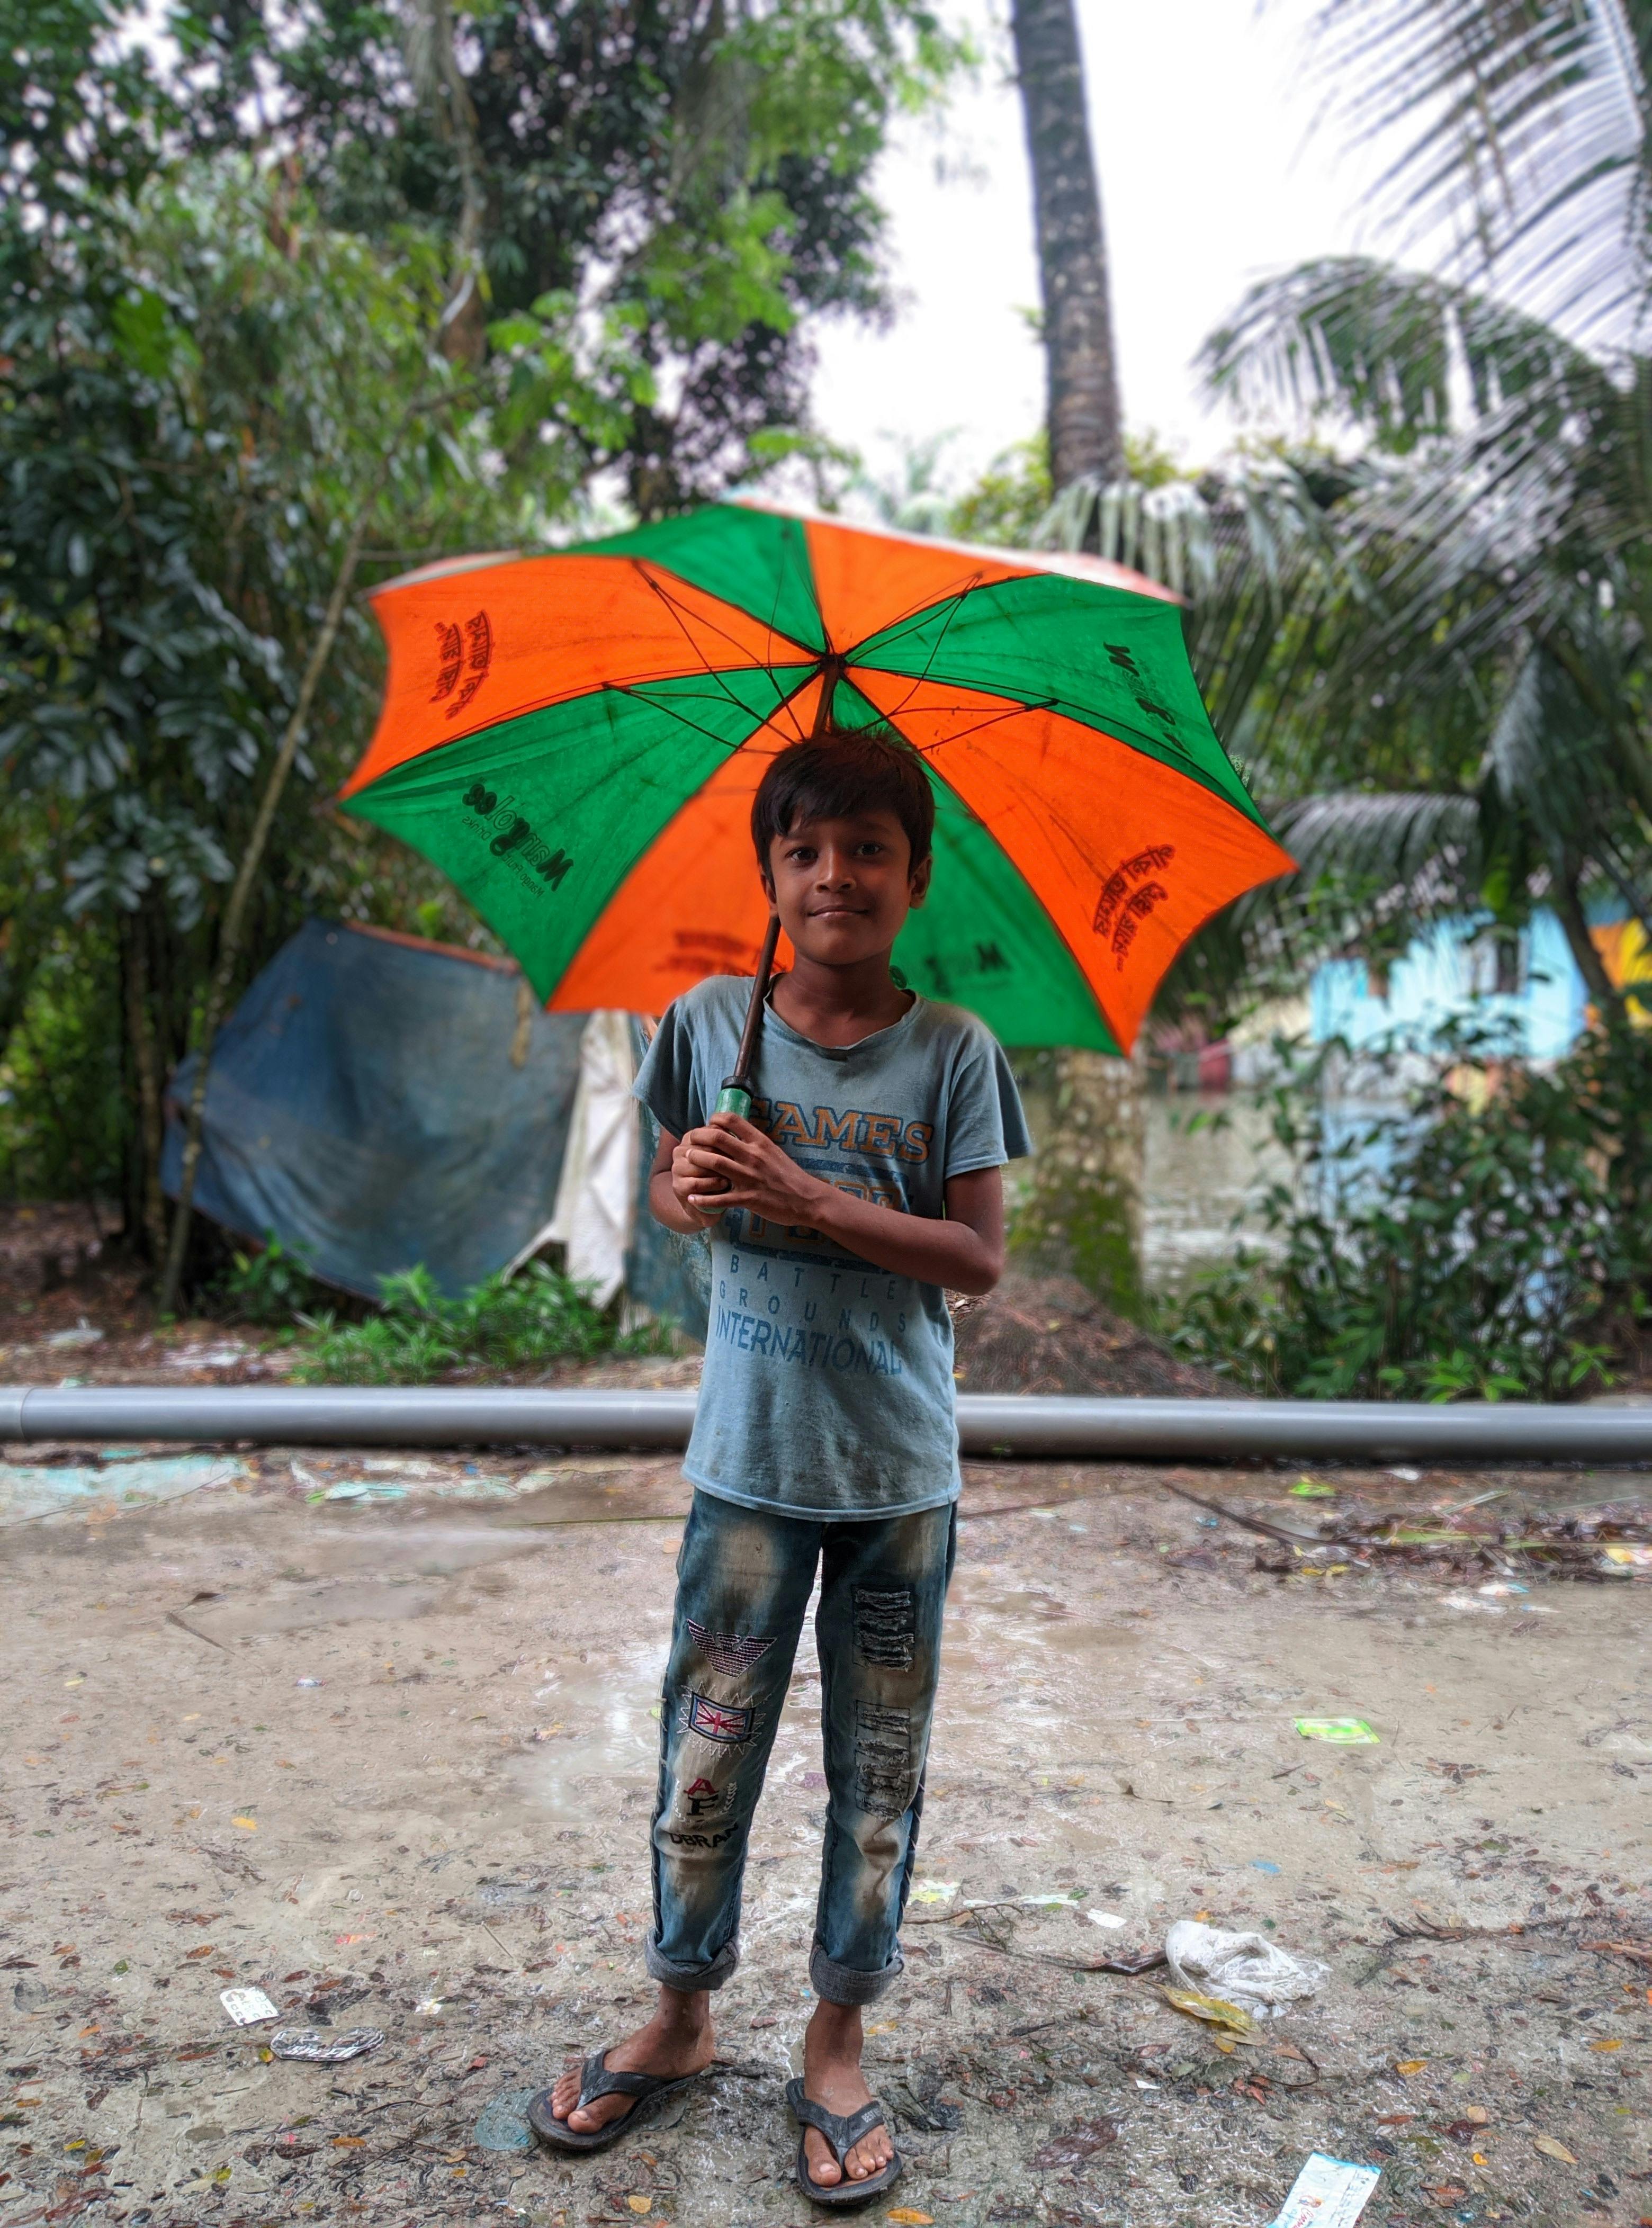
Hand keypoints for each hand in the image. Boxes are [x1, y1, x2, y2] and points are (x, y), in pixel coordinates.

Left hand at [671, 1113, 825, 1224]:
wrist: (807, 1199)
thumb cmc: (789, 1175)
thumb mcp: (773, 1151)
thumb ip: (754, 1142)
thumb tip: (736, 1133)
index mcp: (760, 1142)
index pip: (731, 1120)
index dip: (713, 1119)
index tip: (706, 1126)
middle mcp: (753, 1156)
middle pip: (717, 1138)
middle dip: (698, 1138)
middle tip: (689, 1142)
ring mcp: (751, 1177)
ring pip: (715, 1164)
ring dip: (697, 1161)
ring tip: (687, 1161)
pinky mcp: (750, 1198)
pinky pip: (721, 1198)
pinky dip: (703, 1199)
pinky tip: (692, 1199)